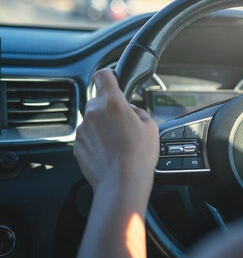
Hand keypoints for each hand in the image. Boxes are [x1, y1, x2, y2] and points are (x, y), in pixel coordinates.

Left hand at [74, 68, 158, 195]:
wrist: (122, 183)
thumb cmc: (138, 156)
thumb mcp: (151, 126)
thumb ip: (138, 112)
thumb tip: (131, 111)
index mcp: (113, 103)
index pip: (103, 75)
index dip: (109, 75)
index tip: (113, 78)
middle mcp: (94, 113)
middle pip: (99, 100)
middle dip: (110, 108)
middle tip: (124, 123)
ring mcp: (83, 129)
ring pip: (93, 120)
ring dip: (103, 126)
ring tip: (119, 142)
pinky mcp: (77, 145)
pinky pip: (88, 137)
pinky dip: (97, 141)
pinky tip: (110, 152)